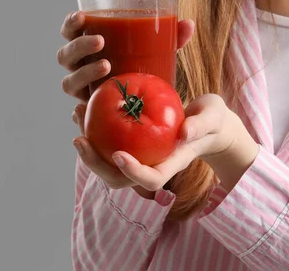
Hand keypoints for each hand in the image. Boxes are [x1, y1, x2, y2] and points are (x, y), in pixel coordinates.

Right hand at [56, 11, 193, 100]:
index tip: (82, 16)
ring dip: (85, 71)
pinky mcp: (91, 109)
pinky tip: (90, 104)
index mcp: (90, 47)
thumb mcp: (161, 50)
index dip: (70, 24)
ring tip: (107, 66)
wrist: (152, 104)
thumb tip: (188, 24)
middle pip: (65, 55)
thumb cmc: (150, 67)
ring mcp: (84, 89)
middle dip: (79, 45)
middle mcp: (80, 67)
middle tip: (101, 41)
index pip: (70, 32)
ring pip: (69, 82)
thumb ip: (173, 36)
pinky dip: (82, 107)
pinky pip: (80, 110)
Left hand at [72, 94, 257, 193]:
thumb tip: (185, 132)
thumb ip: (201, 123)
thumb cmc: (212, 118)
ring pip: (108, 164)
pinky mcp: (132, 144)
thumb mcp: (212, 115)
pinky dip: (93, 129)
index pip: (152, 179)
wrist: (207, 122)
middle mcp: (153, 164)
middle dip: (96, 165)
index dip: (133, 173)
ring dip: (88, 147)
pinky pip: (107, 143)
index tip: (117, 154)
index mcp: (173, 163)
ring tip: (76, 114)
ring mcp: (141, 156)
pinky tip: (83, 108)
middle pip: (120, 179)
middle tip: (80, 139)